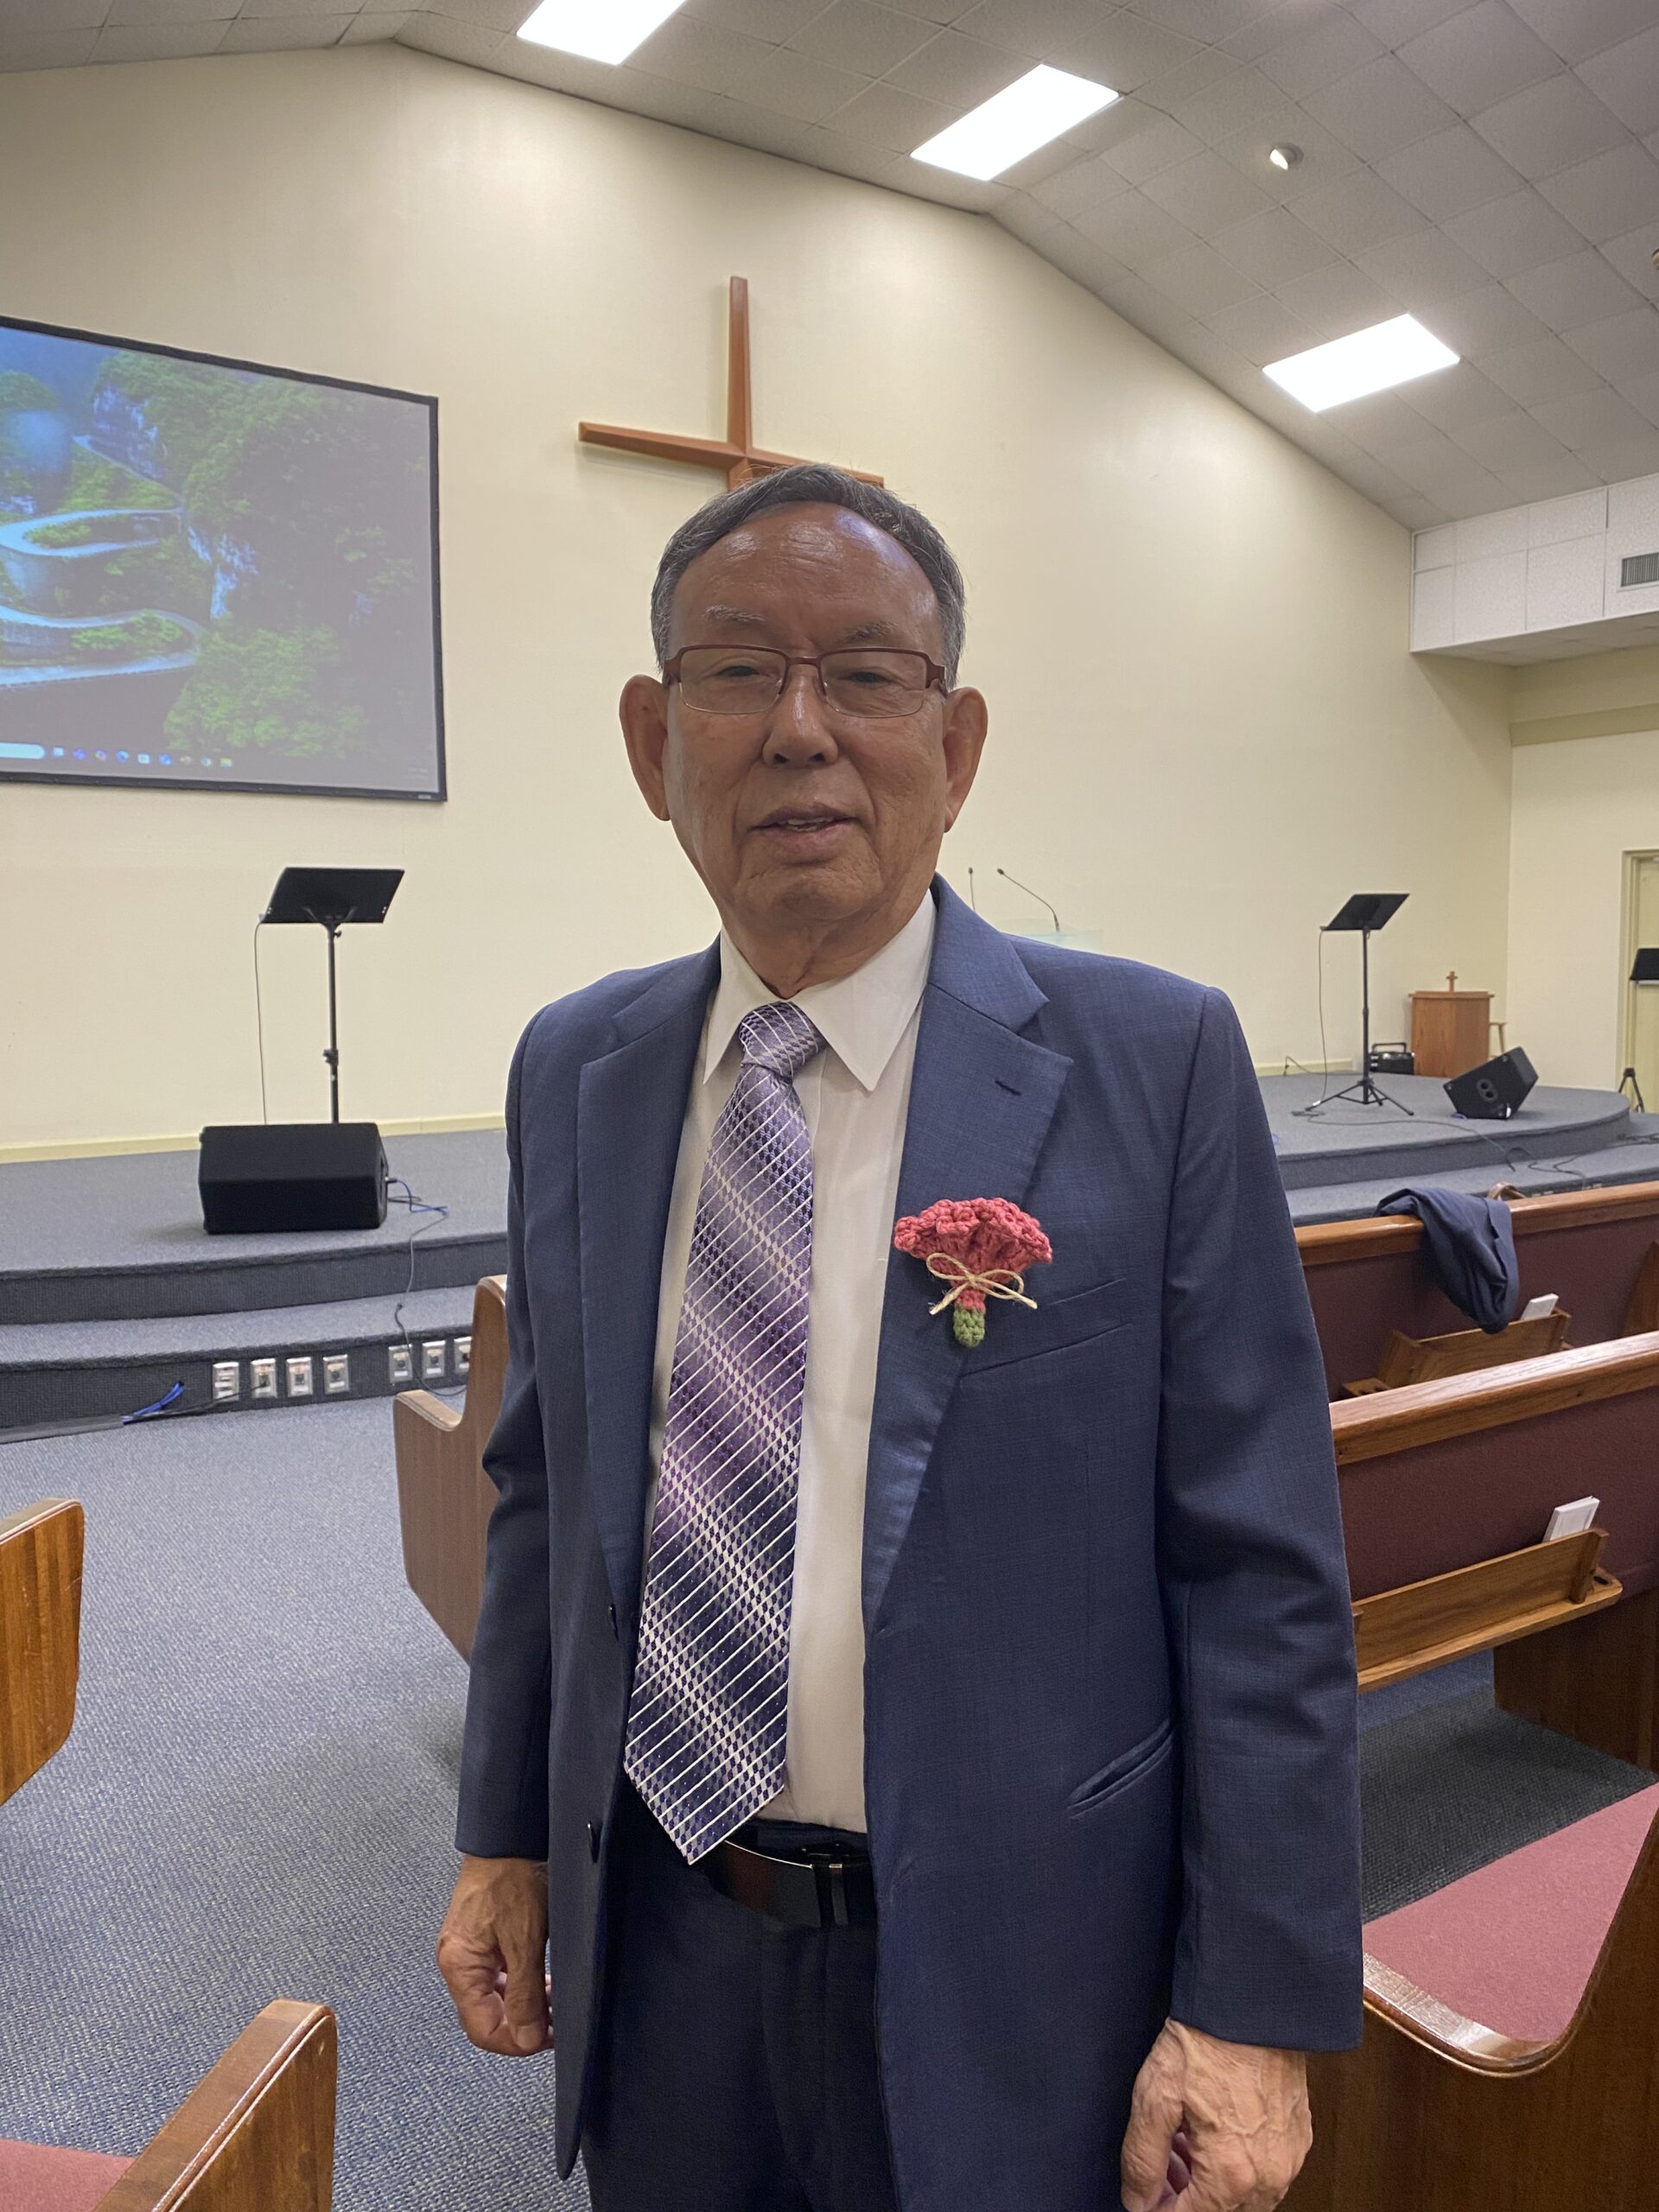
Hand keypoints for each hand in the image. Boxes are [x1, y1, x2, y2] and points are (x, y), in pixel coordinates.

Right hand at [437, 1854, 552, 2055]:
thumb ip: (525, 1994)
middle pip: (485, 2016)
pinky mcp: (481, 1938)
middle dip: (521, 2026)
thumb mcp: (525, 1941)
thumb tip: (527, 2039)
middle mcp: (457, 1962)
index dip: (515, 2043)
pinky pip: (498, 1977)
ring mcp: (468, 1950)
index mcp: (459, 1966)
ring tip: (554, 2004)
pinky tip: (542, 1983)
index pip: (481, 2029)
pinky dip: (520, 1986)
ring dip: (523, 2007)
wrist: (511, 1835)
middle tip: (556, 2024)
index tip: (548, 2040)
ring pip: (493, 1998)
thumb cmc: (513, 1877)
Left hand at [1120, 2020, 1310, 2211]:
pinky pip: (1266, 2176)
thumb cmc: (1205, 2043)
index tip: (1144, 2191)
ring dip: (1212, 2186)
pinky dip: (1237, 2168)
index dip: (1158, 2209)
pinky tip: (1213, 2136)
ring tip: (1184, 2146)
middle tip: (1163, 2164)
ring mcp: (1288, 2159)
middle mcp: (1268, 2177)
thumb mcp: (1155, 2098)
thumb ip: (1142, 2159)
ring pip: (1245, 2200)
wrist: (1251, 2003)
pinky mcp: (1298, 2138)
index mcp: (1231, 2174)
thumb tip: (1138, 2201)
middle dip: (1185, 2198)